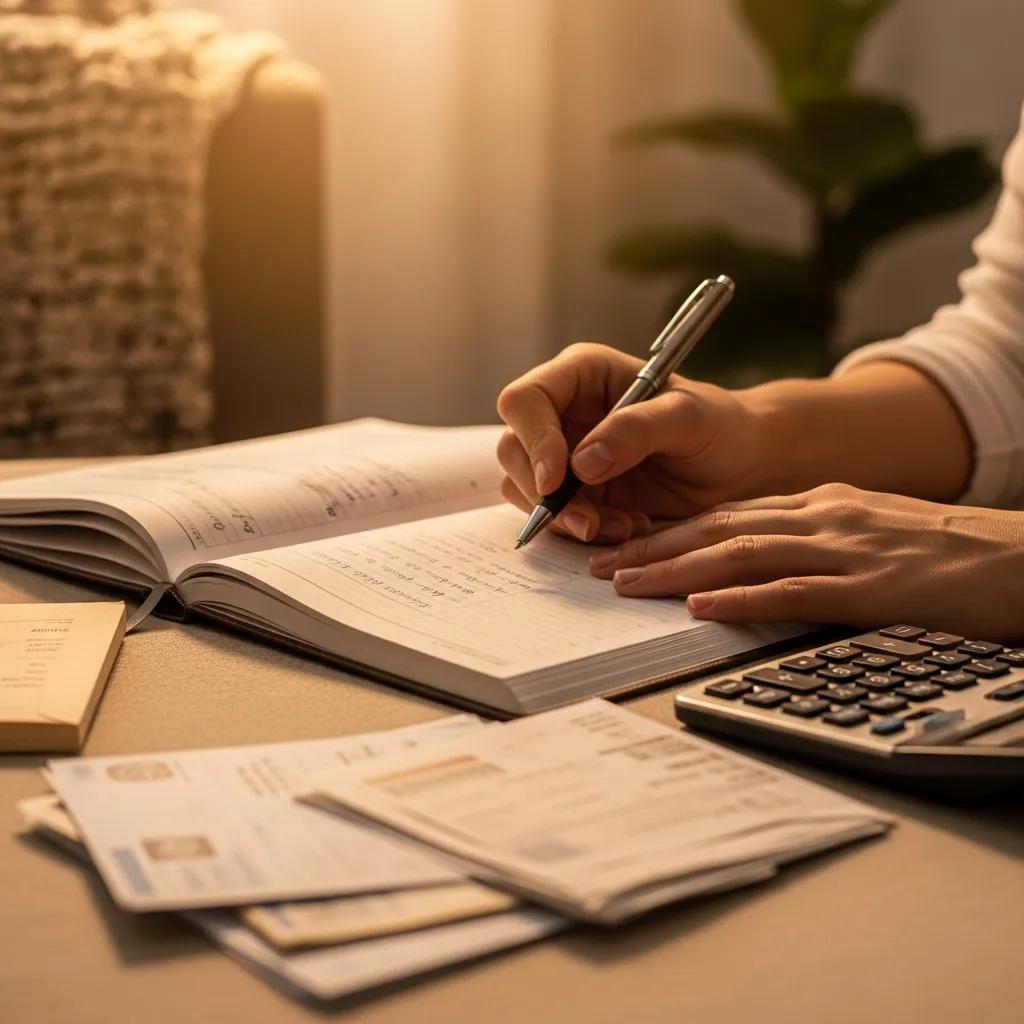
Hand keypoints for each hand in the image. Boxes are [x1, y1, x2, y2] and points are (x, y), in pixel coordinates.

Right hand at [496, 343, 764, 543]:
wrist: (741, 469)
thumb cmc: (721, 428)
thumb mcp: (690, 418)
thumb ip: (638, 429)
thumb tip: (582, 463)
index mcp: (582, 375)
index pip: (526, 399)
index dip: (533, 438)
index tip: (558, 479)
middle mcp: (563, 413)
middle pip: (514, 449)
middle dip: (544, 492)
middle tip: (589, 522)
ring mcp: (564, 457)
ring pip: (526, 489)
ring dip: (566, 518)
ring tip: (623, 526)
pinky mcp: (575, 495)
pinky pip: (554, 518)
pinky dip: (582, 532)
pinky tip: (626, 529)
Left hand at [589, 483, 1023, 640]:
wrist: (1021, 556)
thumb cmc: (948, 550)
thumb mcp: (871, 529)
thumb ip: (816, 538)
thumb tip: (760, 560)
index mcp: (820, 504)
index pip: (728, 514)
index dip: (670, 530)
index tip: (626, 545)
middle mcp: (823, 518)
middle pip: (720, 527)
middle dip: (654, 546)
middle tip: (601, 564)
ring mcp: (845, 551)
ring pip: (741, 553)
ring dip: (678, 570)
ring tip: (627, 583)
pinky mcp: (872, 589)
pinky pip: (795, 592)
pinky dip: (743, 599)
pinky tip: (703, 607)